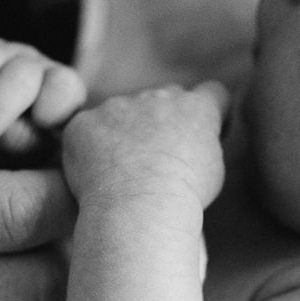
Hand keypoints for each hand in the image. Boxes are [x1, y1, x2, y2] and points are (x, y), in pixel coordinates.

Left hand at [61, 81, 229, 207]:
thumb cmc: (183, 199)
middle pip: (164, 99)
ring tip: (124, 175)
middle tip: (155, 162)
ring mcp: (119, 105)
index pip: (211, 93)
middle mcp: (159, 96)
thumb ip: (203, 144)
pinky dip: (91, 149)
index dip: (206, 112)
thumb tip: (191, 141)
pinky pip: (87, 130)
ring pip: (122, 112)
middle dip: (162, 121)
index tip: (198, 135)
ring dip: (124, 133)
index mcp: (197, 108)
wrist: (140, 208)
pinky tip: (96, 176)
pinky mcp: (86, 121)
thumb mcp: (213, 171)